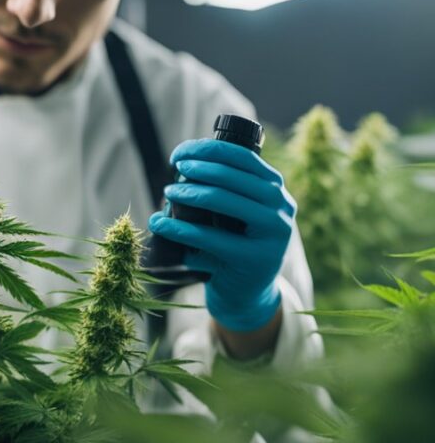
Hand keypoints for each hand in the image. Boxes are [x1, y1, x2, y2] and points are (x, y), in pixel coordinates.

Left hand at [147, 139, 296, 331]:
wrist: (248, 293)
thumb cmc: (235, 243)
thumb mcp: (238, 211)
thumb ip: (225, 186)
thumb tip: (184, 159)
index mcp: (275, 187)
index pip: (241, 156)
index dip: (206, 149)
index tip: (179, 154)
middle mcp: (281, 206)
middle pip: (230, 175)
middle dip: (195, 168)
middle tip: (172, 173)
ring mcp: (273, 233)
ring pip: (222, 201)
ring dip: (187, 194)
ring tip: (168, 195)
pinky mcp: (255, 259)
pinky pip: (211, 238)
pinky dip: (180, 228)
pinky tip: (160, 224)